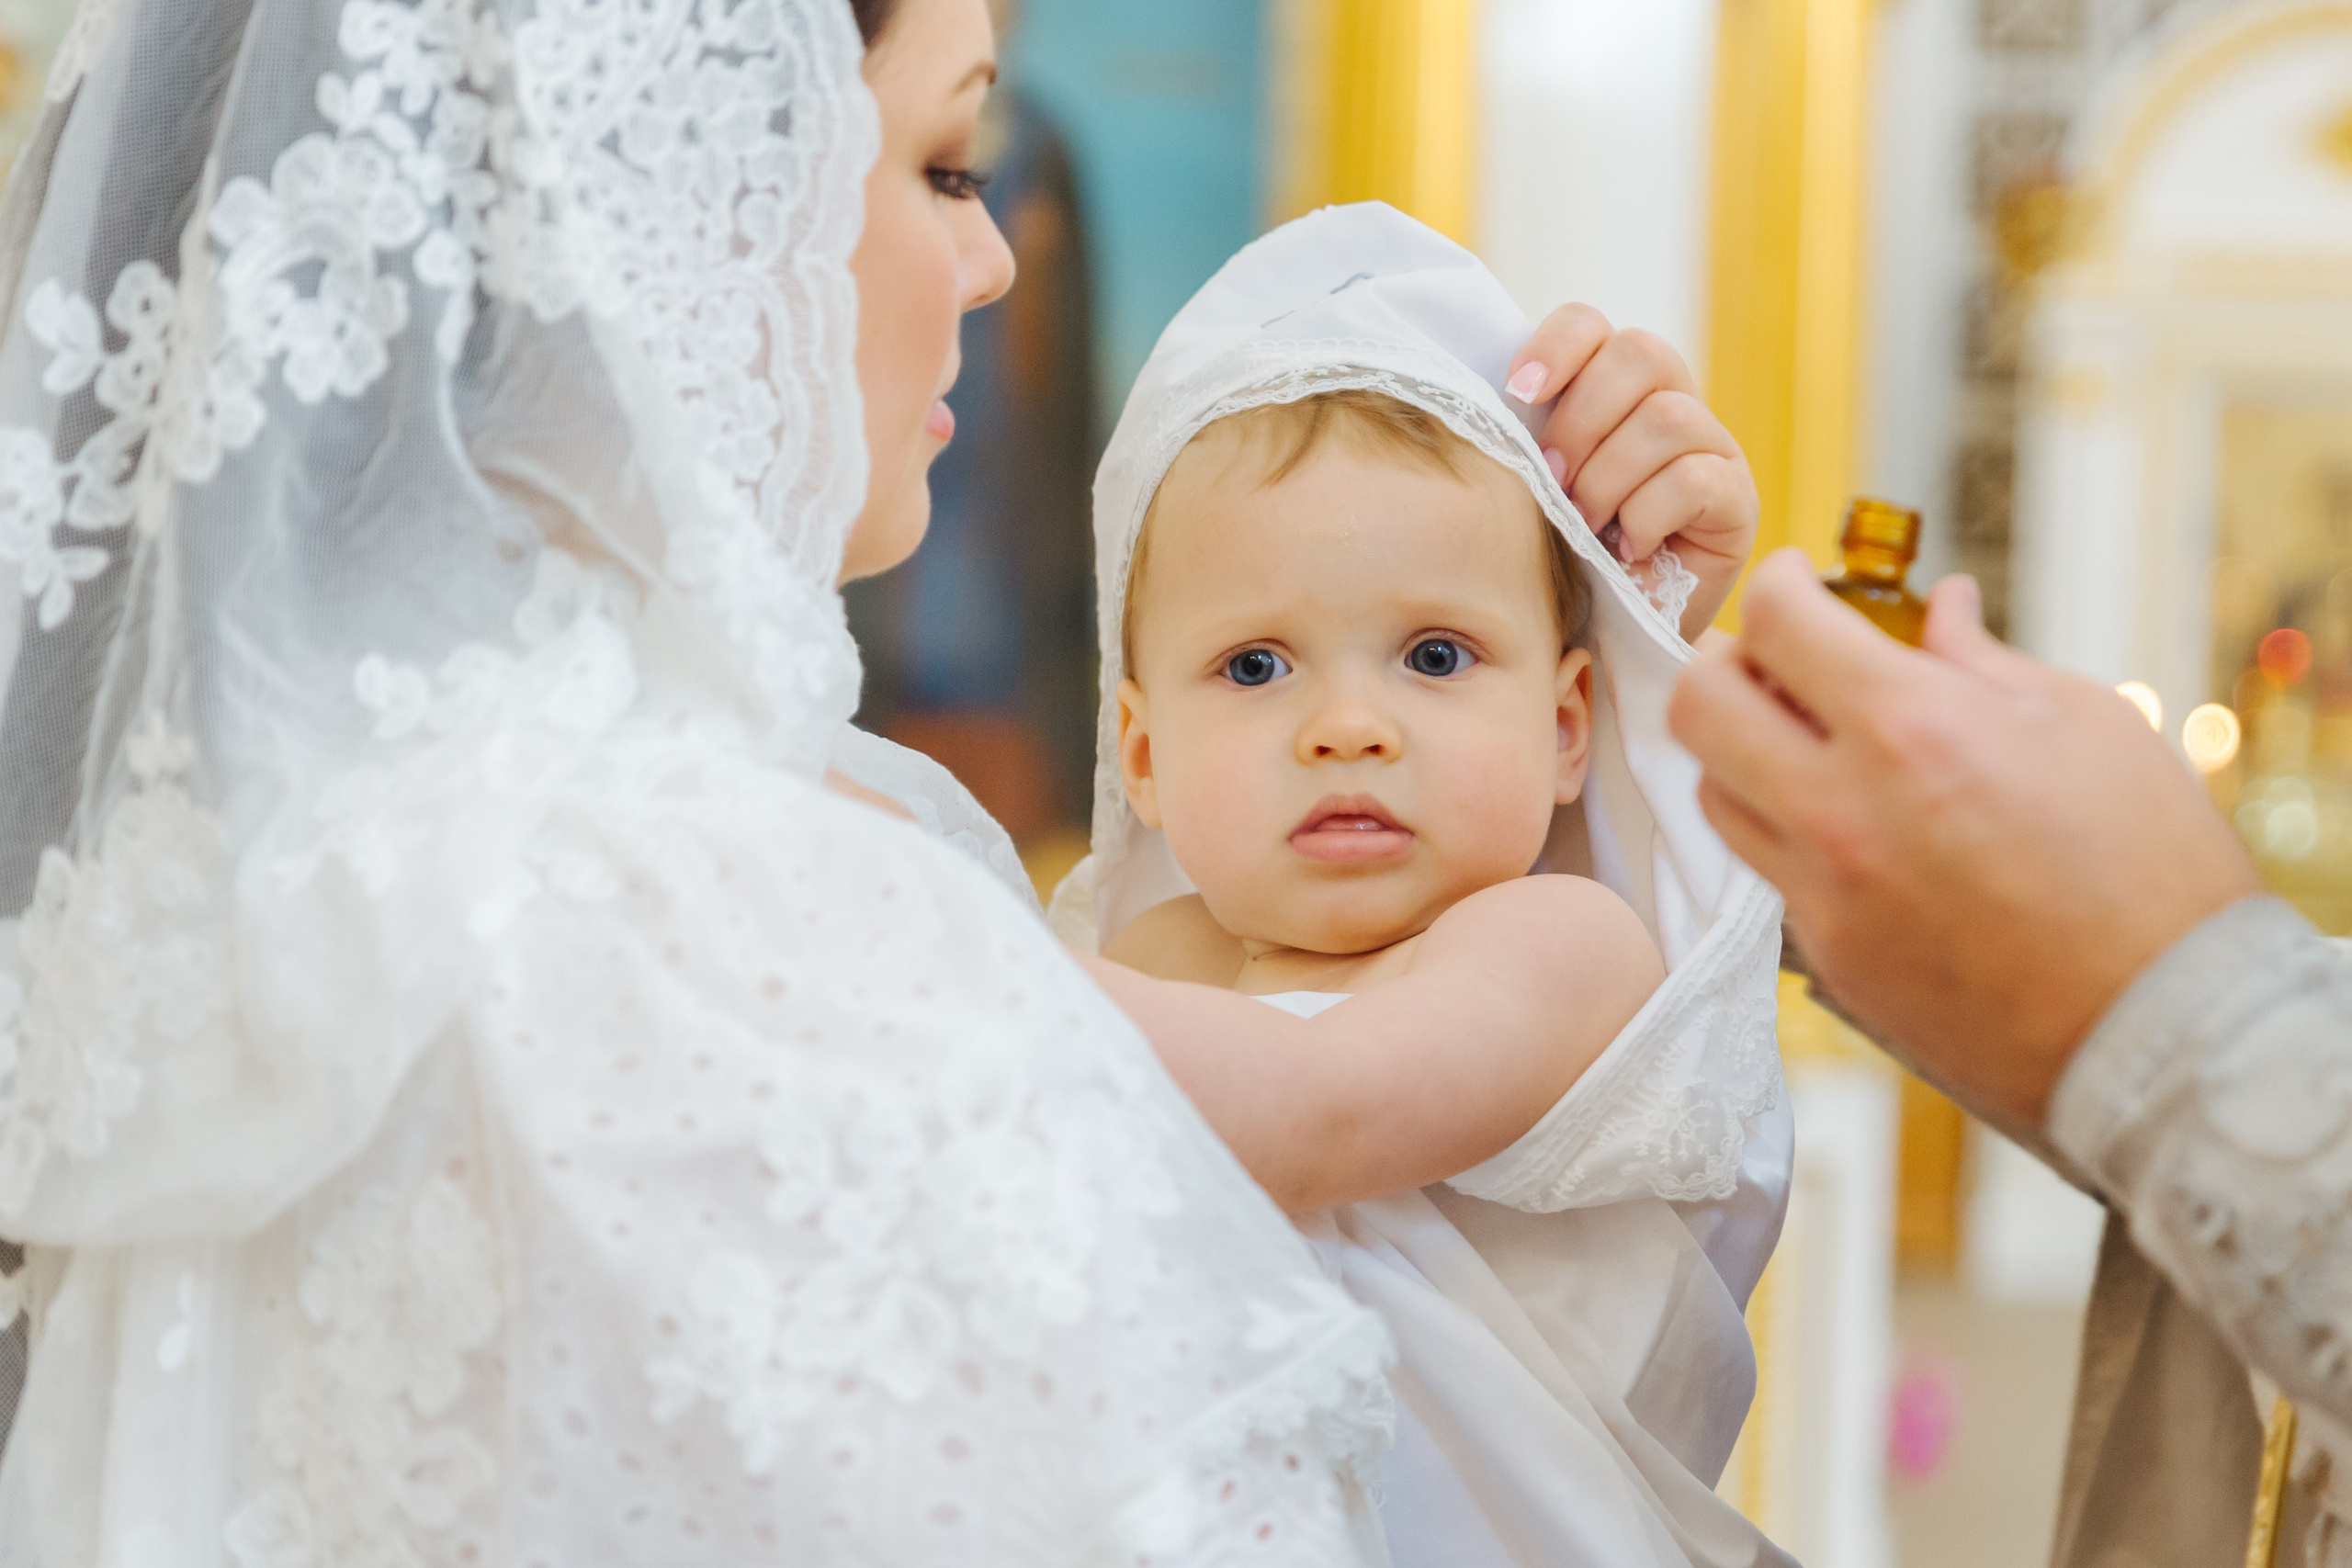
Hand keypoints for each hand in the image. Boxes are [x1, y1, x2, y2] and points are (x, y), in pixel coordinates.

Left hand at [1507, 305, 1758, 639]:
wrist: (1611, 637)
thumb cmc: (1566, 560)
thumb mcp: (1535, 492)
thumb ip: (1527, 441)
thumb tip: (1491, 404)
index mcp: (1613, 388)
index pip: (1591, 325)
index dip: (1556, 346)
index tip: (1517, 392)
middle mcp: (1672, 402)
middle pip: (1640, 353)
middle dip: (1581, 421)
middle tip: (1553, 481)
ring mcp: (1713, 448)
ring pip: (1667, 418)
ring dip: (1609, 478)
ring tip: (1587, 526)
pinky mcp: (1738, 500)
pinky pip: (1693, 480)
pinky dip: (1646, 516)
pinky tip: (1628, 550)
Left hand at [1667, 550, 2263, 1127]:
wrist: (2165, 1031)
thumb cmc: (2151, 868)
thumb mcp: (2086, 726)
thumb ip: (1983, 661)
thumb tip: (1939, 607)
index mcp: (1913, 730)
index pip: (1777, 623)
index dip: (1777, 582)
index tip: (1795, 581)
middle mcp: (1843, 812)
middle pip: (1698, 707)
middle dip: (1724, 662)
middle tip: (1769, 657)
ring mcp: (1824, 895)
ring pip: (1713, 794)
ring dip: (1741, 752)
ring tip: (1804, 741)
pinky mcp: (1828, 960)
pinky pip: (1768, 873)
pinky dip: (1788, 832)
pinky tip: (1851, 825)